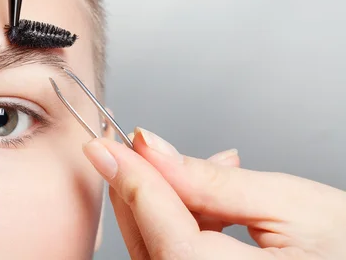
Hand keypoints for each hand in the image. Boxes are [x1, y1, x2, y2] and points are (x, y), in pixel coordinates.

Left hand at [83, 128, 345, 259]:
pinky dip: (185, 224)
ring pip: (159, 250)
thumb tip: (152, 150)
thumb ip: (210, 181)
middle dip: (141, 189)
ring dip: (168, 202)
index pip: (160, 227)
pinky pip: (178, 259)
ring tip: (211, 169)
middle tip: (132, 147)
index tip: (106, 145)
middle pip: (150, 243)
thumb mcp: (287, 204)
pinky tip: (213, 201)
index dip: (132, 178)